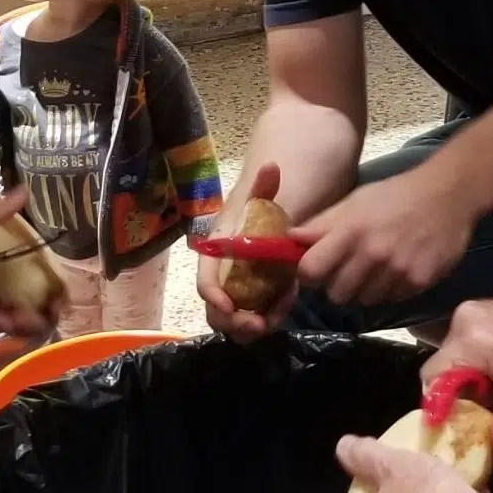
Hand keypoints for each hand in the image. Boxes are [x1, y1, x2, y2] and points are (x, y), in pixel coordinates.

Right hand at [198, 162, 295, 341]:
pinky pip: (256, 317)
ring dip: (252, 325)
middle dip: (234, 321)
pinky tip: (286, 302)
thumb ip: (264, 188)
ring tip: (275, 317)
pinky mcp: (255, 299)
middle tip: (259, 324)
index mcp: (217, 254)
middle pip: (216, 310)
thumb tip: (271, 166)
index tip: (230, 305)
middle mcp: (222, 277)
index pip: (206, 281)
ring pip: (235, 320)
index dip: (213, 296)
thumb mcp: (263, 197)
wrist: (273, 217)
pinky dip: (269, 316)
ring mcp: (238, 291)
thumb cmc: (262, 208)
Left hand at [295, 165, 481, 309]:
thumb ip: (321, 225)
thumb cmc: (395, 195)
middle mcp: (372, 254)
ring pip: (363, 301)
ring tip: (377, 266)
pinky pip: (391, 299)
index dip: (310, 273)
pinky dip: (390, 289)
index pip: (310, 271)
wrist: (448, 194)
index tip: (317, 268)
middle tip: (350, 268)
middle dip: (337, 284)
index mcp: (350, 231)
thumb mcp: (354, 202)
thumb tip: (289, 240)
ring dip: (365, 288)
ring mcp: (397, 271)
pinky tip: (399, 267)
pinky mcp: (418, 282)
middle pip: (335, 294)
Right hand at [425, 296, 492, 452]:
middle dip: (455, 390)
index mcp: (471, 341)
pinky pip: (464, 341)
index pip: (431, 378)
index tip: (458, 421)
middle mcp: (464, 318)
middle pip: (440, 366)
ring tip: (492, 389)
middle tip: (480, 407)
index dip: (440, 404)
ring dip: (465, 375)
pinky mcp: (481, 307)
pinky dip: (474, 358)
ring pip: (451, 354)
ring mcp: (472, 308)